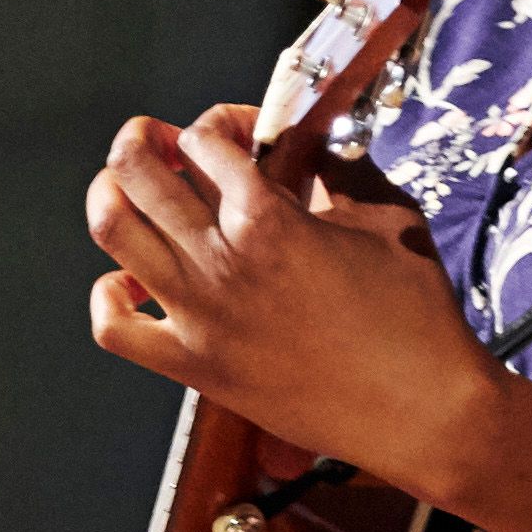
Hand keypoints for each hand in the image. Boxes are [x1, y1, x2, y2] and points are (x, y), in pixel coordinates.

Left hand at [84, 100, 488, 481]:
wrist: (421, 410)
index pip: (206, 138)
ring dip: (110, 195)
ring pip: (112, 232)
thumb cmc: (415, 317)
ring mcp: (199, 317)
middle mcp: (220, 263)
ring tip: (128, 190)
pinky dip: (109, 296)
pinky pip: (115, 328)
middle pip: (138, 171)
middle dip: (142, 139)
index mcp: (267, 219)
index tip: (243, 134)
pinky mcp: (195, 367)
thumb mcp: (387, 214)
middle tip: (157, 140)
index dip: (222, 121)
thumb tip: (311, 136)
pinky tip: (134, 281)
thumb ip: (340, 163)